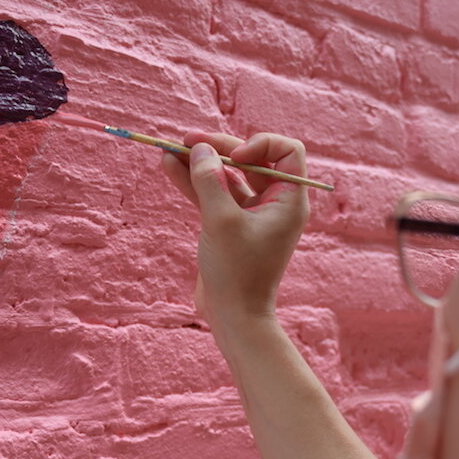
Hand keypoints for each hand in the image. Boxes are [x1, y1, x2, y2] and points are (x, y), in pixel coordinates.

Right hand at [160, 131, 310, 328]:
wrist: (234, 318)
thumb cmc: (237, 273)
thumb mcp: (221, 222)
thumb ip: (210, 182)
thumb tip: (200, 149)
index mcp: (289, 200)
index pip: (287, 151)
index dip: (261, 144)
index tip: (235, 158)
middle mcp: (274, 203)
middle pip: (250, 159)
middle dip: (219, 147)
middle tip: (186, 140)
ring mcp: (251, 214)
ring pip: (227, 176)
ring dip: (200, 163)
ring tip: (169, 150)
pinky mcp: (230, 225)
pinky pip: (213, 195)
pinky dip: (194, 183)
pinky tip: (169, 167)